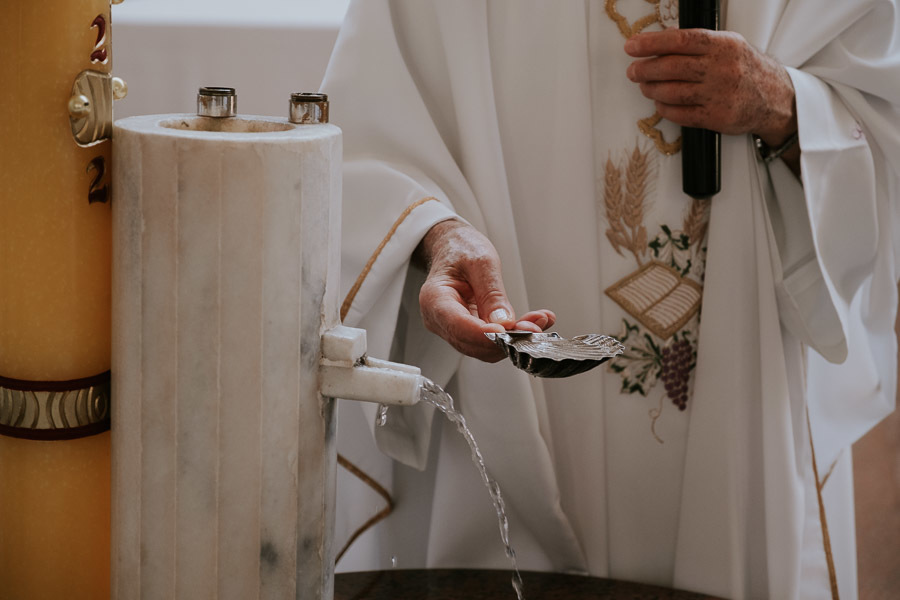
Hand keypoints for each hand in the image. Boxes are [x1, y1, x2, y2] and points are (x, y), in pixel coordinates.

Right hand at [416, 219, 555, 361]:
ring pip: (483, 347)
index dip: (484, 334)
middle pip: (471, 343)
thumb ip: (492, 293)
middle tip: (535, 326)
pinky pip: (488, 341)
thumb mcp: (481, 262)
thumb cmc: (461, 249)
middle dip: (505, 339)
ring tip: (538, 322)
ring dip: (512, 339)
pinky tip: (531, 323)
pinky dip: (511, 335)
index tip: (508, 332)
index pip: (458, 326)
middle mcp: (439, 319)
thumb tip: (504, 322)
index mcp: (435, 299)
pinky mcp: (467, 331)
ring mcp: (452, 328)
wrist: (454, 247)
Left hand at [624, 29, 796, 147]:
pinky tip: (660, 102)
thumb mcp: (729, 45)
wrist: (775, 98)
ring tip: (644, 85)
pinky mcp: (716, 117)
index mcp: (724, 45)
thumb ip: (698, 43)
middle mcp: (722, 69)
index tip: (632, 46)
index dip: (651, 43)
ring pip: (672, 92)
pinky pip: (680, 114)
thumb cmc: (745, 69)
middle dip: (645, 69)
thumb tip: (661, 41)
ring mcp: (719, 95)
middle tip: (633, 70)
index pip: (680, 40)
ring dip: (652, 89)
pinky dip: (664, 108)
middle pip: (672, 68)